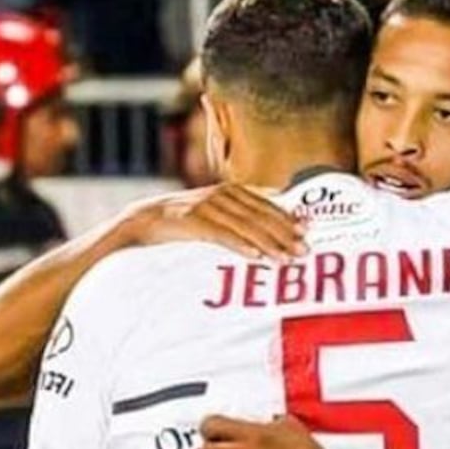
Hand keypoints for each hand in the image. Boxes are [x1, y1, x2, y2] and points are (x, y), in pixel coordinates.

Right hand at [128, 184, 306, 261]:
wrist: (142, 221)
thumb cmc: (184, 222)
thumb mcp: (215, 212)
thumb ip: (240, 214)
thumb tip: (271, 225)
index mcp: (229, 190)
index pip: (265, 203)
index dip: (287, 217)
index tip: (307, 230)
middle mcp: (221, 195)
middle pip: (260, 215)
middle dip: (284, 233)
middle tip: (304, 250)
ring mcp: (206, 206)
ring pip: (245, 226)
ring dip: (268, 243)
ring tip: (285, 258)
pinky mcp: (191, 221)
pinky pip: (220, 235)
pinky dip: (239, 245)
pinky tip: (255, 256)